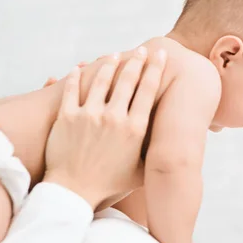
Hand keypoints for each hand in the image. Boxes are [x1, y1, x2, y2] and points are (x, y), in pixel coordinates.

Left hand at [44, 46, 166, 209]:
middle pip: (128, 80)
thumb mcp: (141, 173)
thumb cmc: (110, 185)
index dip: (155, 69)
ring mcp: (89, 115)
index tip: (160, 55)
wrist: (74, 192)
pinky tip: (78, 68)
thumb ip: (156, 158)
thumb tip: (175, 151)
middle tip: (142, 50)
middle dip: (137, 61)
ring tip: (115, 55)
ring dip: (109, 64)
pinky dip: (75, 77)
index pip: (148, 90)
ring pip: (101, 80)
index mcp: (135, 129)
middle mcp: (114, 117)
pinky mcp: (66, 117)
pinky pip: (71, 89)